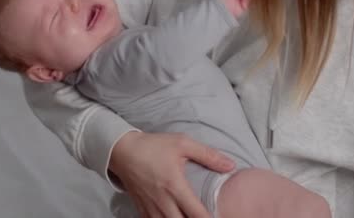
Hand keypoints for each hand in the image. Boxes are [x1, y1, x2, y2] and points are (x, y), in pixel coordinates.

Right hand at [109, 131, 234, 217]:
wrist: (122, 150)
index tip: (220, 217)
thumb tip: (231, 165)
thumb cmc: (153, 146)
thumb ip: (208, 155)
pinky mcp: (142, 210)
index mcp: (175, 187)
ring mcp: (151, 209)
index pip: (197, 214)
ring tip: (190, 217)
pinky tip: (173, 217)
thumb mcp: (182, 144)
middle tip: (204, 217)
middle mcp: (163, 202)